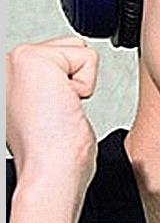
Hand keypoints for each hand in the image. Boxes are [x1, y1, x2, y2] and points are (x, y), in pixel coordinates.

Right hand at [6, 36, 98, 188]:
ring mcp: (14, 61)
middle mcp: (6, 69)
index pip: (58, 58)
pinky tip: (63, 105)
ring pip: (78, 49)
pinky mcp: (33, 58)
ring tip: (58, 109)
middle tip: (56, 112)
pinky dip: (86, 84)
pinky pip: (87, 57)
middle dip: (74, 80)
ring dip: (79, 82)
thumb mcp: (46, 113)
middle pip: (69, 49)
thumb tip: (64, 90)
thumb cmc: (51, 156)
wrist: (49, 173)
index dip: (68, 85)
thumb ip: (51, 90)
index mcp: (9, 82)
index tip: (53, 114)